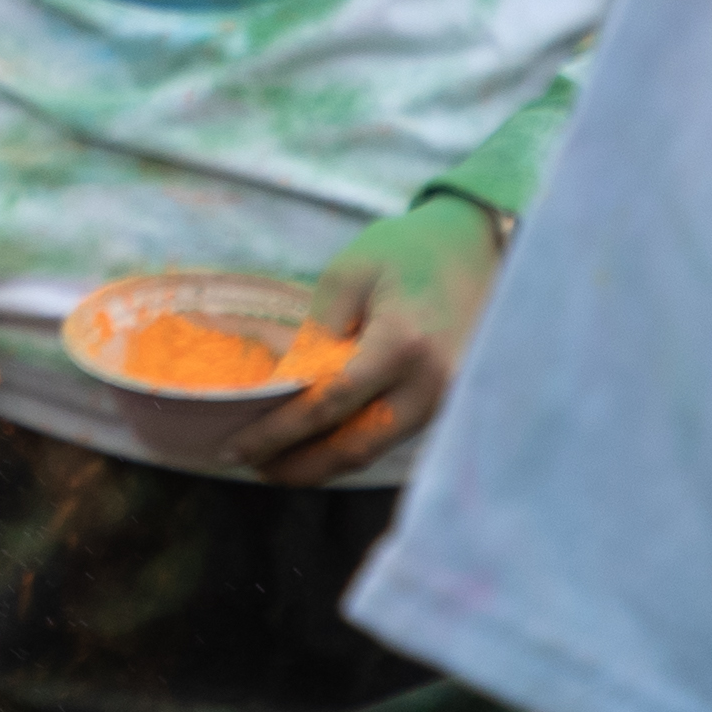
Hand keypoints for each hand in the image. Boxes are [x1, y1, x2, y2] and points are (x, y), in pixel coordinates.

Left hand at [220, 193, 503, 482]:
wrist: (475, 245)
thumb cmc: (404, 251)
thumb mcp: (346, 277)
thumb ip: (316, 337)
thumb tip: (282, 392)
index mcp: (404, 343)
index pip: (331, 404)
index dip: (280, 432)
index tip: (237, 447)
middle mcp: (435, 382)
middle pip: (357, 445)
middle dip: (300, 465)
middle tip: (250, 466)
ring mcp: (450, 398)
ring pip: (377, 449)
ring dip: (325, 463)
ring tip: (276, 463)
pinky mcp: (452, 403)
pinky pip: (395, 435)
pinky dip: (354, 444)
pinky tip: (319, 444)